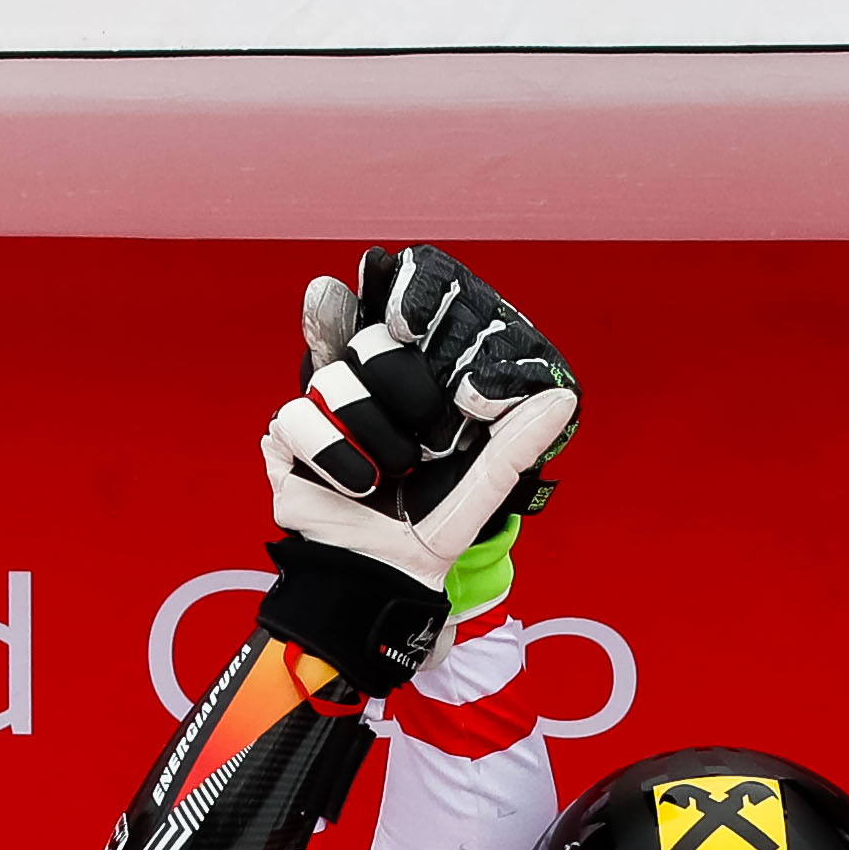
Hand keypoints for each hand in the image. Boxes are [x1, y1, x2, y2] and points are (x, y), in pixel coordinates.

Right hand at [257, 247, 581, 683]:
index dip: (398, 289)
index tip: (398, 271)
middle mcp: (365, 385)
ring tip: (389, 474)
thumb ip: (517, 440)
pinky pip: (299, 418)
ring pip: (334, 378)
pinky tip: (356, 488)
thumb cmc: (433, 528)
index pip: (399, 316)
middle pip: (372, 341)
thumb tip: (563, 397)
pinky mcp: (285, 439)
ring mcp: (321, 409)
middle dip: (404, 387)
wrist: (381, 578)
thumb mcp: (485, 484)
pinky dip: (334, 458)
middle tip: (424, 437)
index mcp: (411, 384)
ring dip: (371, 434)